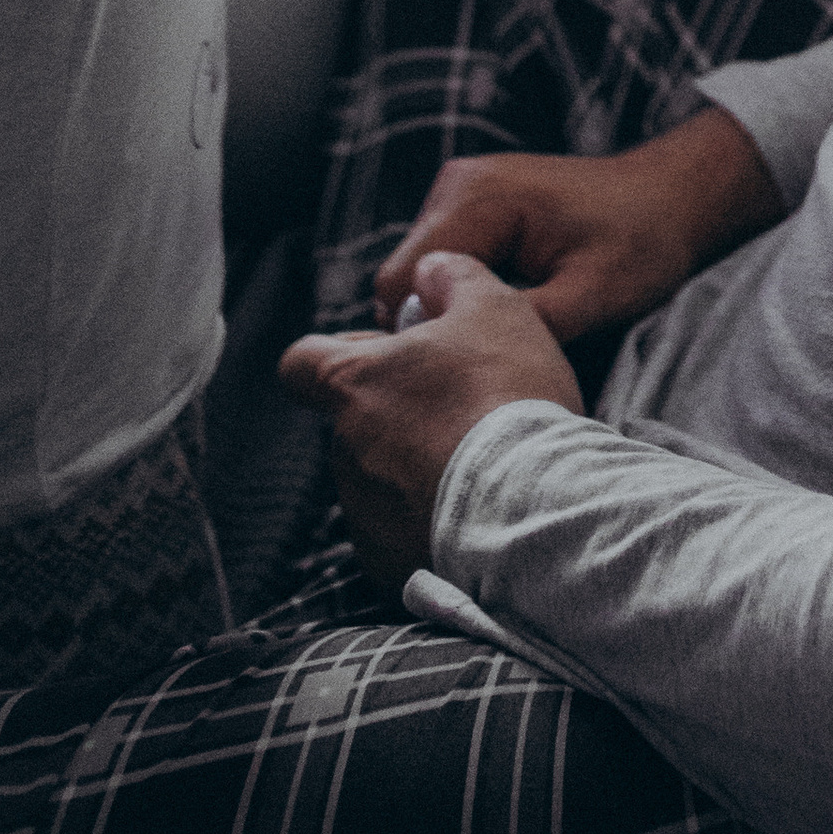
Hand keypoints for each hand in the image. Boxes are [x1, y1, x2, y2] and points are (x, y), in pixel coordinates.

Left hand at [279, 250, 581, 593]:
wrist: (533, 504)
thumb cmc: (507, 395)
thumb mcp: (493, 306)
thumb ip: (453, 276)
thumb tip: (430, 270)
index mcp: (353, 384)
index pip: (300, 363)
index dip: (328, 354)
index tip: (373, 356)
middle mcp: (344, 450)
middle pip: (352, 421)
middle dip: (393, 411)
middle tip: (455, 404)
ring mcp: (363, 512)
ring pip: (376, 477)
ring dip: (412, 466)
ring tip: (477, 462)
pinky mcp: (388, 563)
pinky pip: (399, 533)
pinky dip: (427, 520)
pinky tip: (476, 508)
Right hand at [370, 106, 784, 342]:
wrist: (674, 197)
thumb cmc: (641, 243)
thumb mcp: (587, 298)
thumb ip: (515, 325)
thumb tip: (454, 360)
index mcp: (477, 199)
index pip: (400, 283)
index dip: (422, 338)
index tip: (464, 375)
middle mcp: (457, 185)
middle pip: (402, 279)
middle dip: (434, 326)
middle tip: (485, 366)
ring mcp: (463, 190)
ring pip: (419, 274)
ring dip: (450, 311)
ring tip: (501, 342)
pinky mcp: (474, 204)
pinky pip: (445, 262)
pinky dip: (464, 294)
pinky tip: (506, 316)